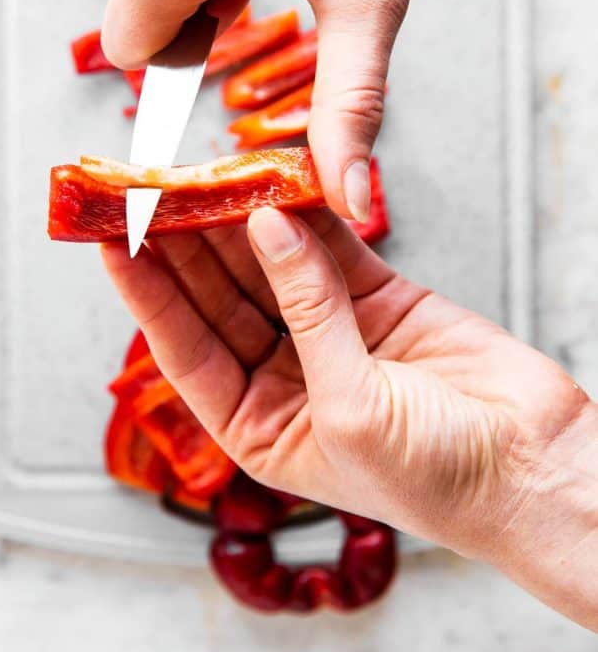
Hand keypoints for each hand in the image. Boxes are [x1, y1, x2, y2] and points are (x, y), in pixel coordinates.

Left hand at [102, 208, 597, 629]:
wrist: (537, 471)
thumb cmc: (439, 480)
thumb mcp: (351, 407)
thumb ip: (307, 308)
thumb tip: (265, 224)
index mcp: (259, 425)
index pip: (184, 346)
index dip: (147, 292)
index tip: (114, 238)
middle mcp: (286, 376)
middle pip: (220, 296)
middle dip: (186, 243)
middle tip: (154, 188)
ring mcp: (332, 332)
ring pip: (271, 262)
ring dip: (240, 218)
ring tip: (204, 170)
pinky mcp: (379, 299)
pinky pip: (332, 247)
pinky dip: (308, 212)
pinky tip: (277, 179)